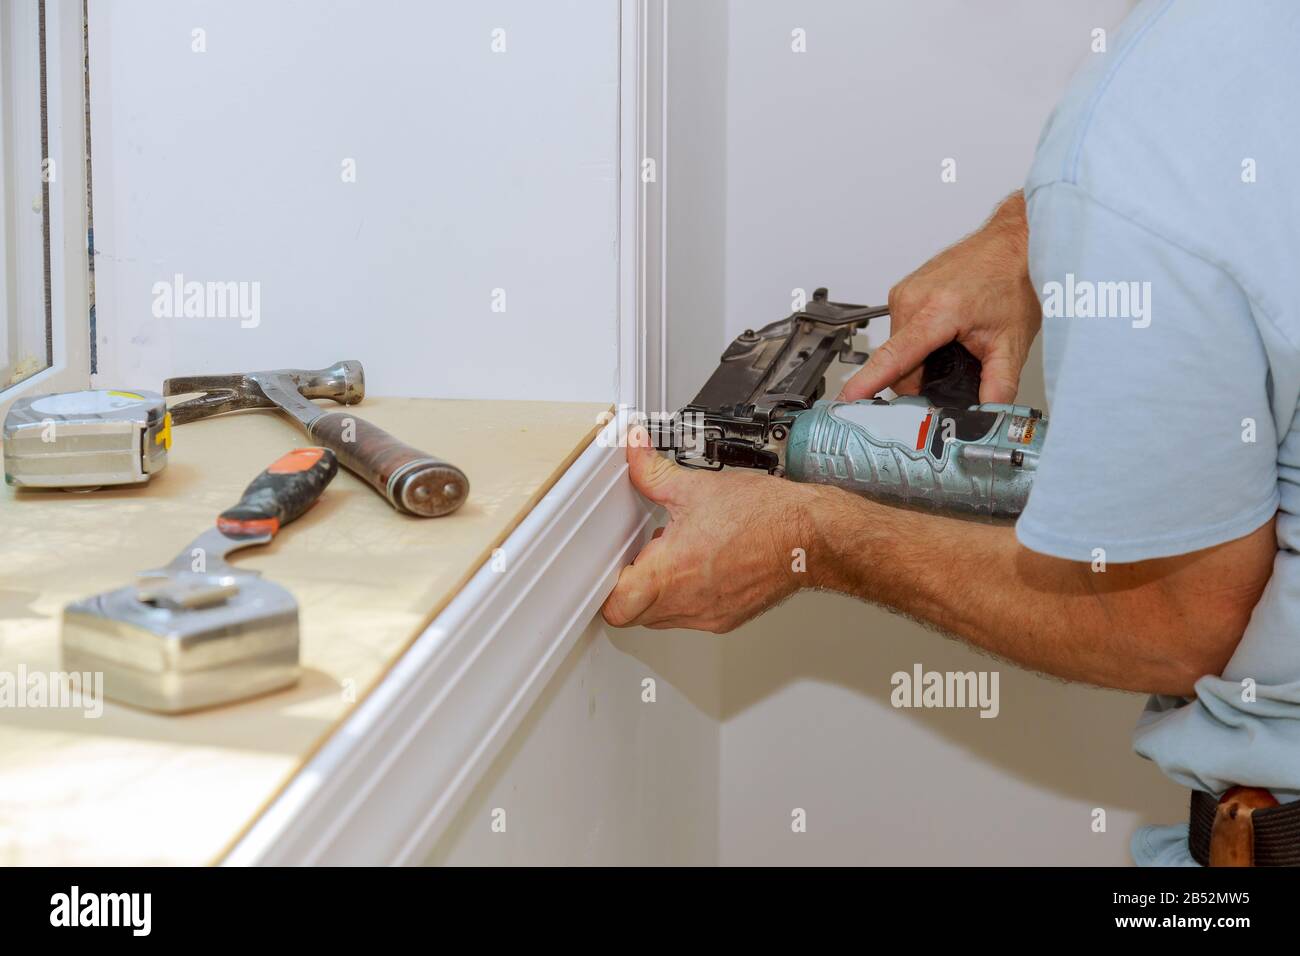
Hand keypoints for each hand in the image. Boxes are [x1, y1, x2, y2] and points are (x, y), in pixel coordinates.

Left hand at [601, 428, 817, 632]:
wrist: (810, 537)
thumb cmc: (765, 516)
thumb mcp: (696, 486)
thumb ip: (653, 472)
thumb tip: (634, 451)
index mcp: (671, 572)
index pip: (616, 606)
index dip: (606, 587)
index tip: (613, 565)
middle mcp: (688, 602)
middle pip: (634, 615)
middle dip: (631, 588)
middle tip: (643, 557)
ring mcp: (709, 615)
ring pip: (662, 618)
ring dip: (659, 593)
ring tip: (675, 557)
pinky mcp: (728, 618)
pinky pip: (692, 616)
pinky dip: (687, 596)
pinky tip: (701, 565)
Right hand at [839, 191, 1039, 404]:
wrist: (1014, 243)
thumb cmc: (1013, 280)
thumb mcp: (1012, 342)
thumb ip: (999, 386)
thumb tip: (989, 416)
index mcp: (937, 311)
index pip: (893, 357)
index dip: (868, 383)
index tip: (847, 399)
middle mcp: (912, 299)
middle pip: (898, 365)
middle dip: (923, 379)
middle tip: (956, 370)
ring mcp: (904, 292)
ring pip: (898, 349)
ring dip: (921, 359)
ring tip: (954, 344)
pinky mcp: (903, 291)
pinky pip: (901, 331)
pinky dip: (919, 341)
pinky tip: (945, 332)